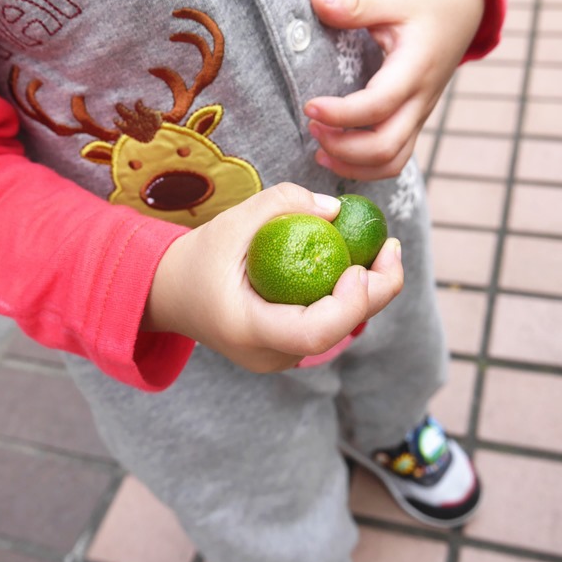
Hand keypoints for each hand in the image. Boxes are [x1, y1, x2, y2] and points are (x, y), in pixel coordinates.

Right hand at [143, 183, 403, 372]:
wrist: (170, 295)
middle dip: (376, 291)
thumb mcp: (232, 220)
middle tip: (391, 246)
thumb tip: (336, 210)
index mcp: (249, 330)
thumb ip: (281, 203)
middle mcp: (269, 355)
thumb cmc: (197, 258)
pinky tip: (357, 262)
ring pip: (339, 331)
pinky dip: (348, 296)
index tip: (358, 264)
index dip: (348, 304)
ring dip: (367, 292)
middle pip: (337, 333)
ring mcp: (281, 358)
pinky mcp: (289, 349)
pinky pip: (329, 325)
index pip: (314, 332)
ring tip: (379, 249)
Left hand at [305, 0, 484, 180]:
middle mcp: (420, 100)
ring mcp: (418, 117)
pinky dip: (363, 168)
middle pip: (385, 148)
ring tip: (318, 150)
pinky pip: (393, 160)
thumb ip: (355, 4)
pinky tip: (334, 156)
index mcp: (414, 69)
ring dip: (352, 165)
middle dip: (343, 147)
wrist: (463, 14)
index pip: (378, 105)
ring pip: (391, 163)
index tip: (309, 106)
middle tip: (312, 126)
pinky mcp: (413, 124)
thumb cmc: (426, 5)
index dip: (341, 114)